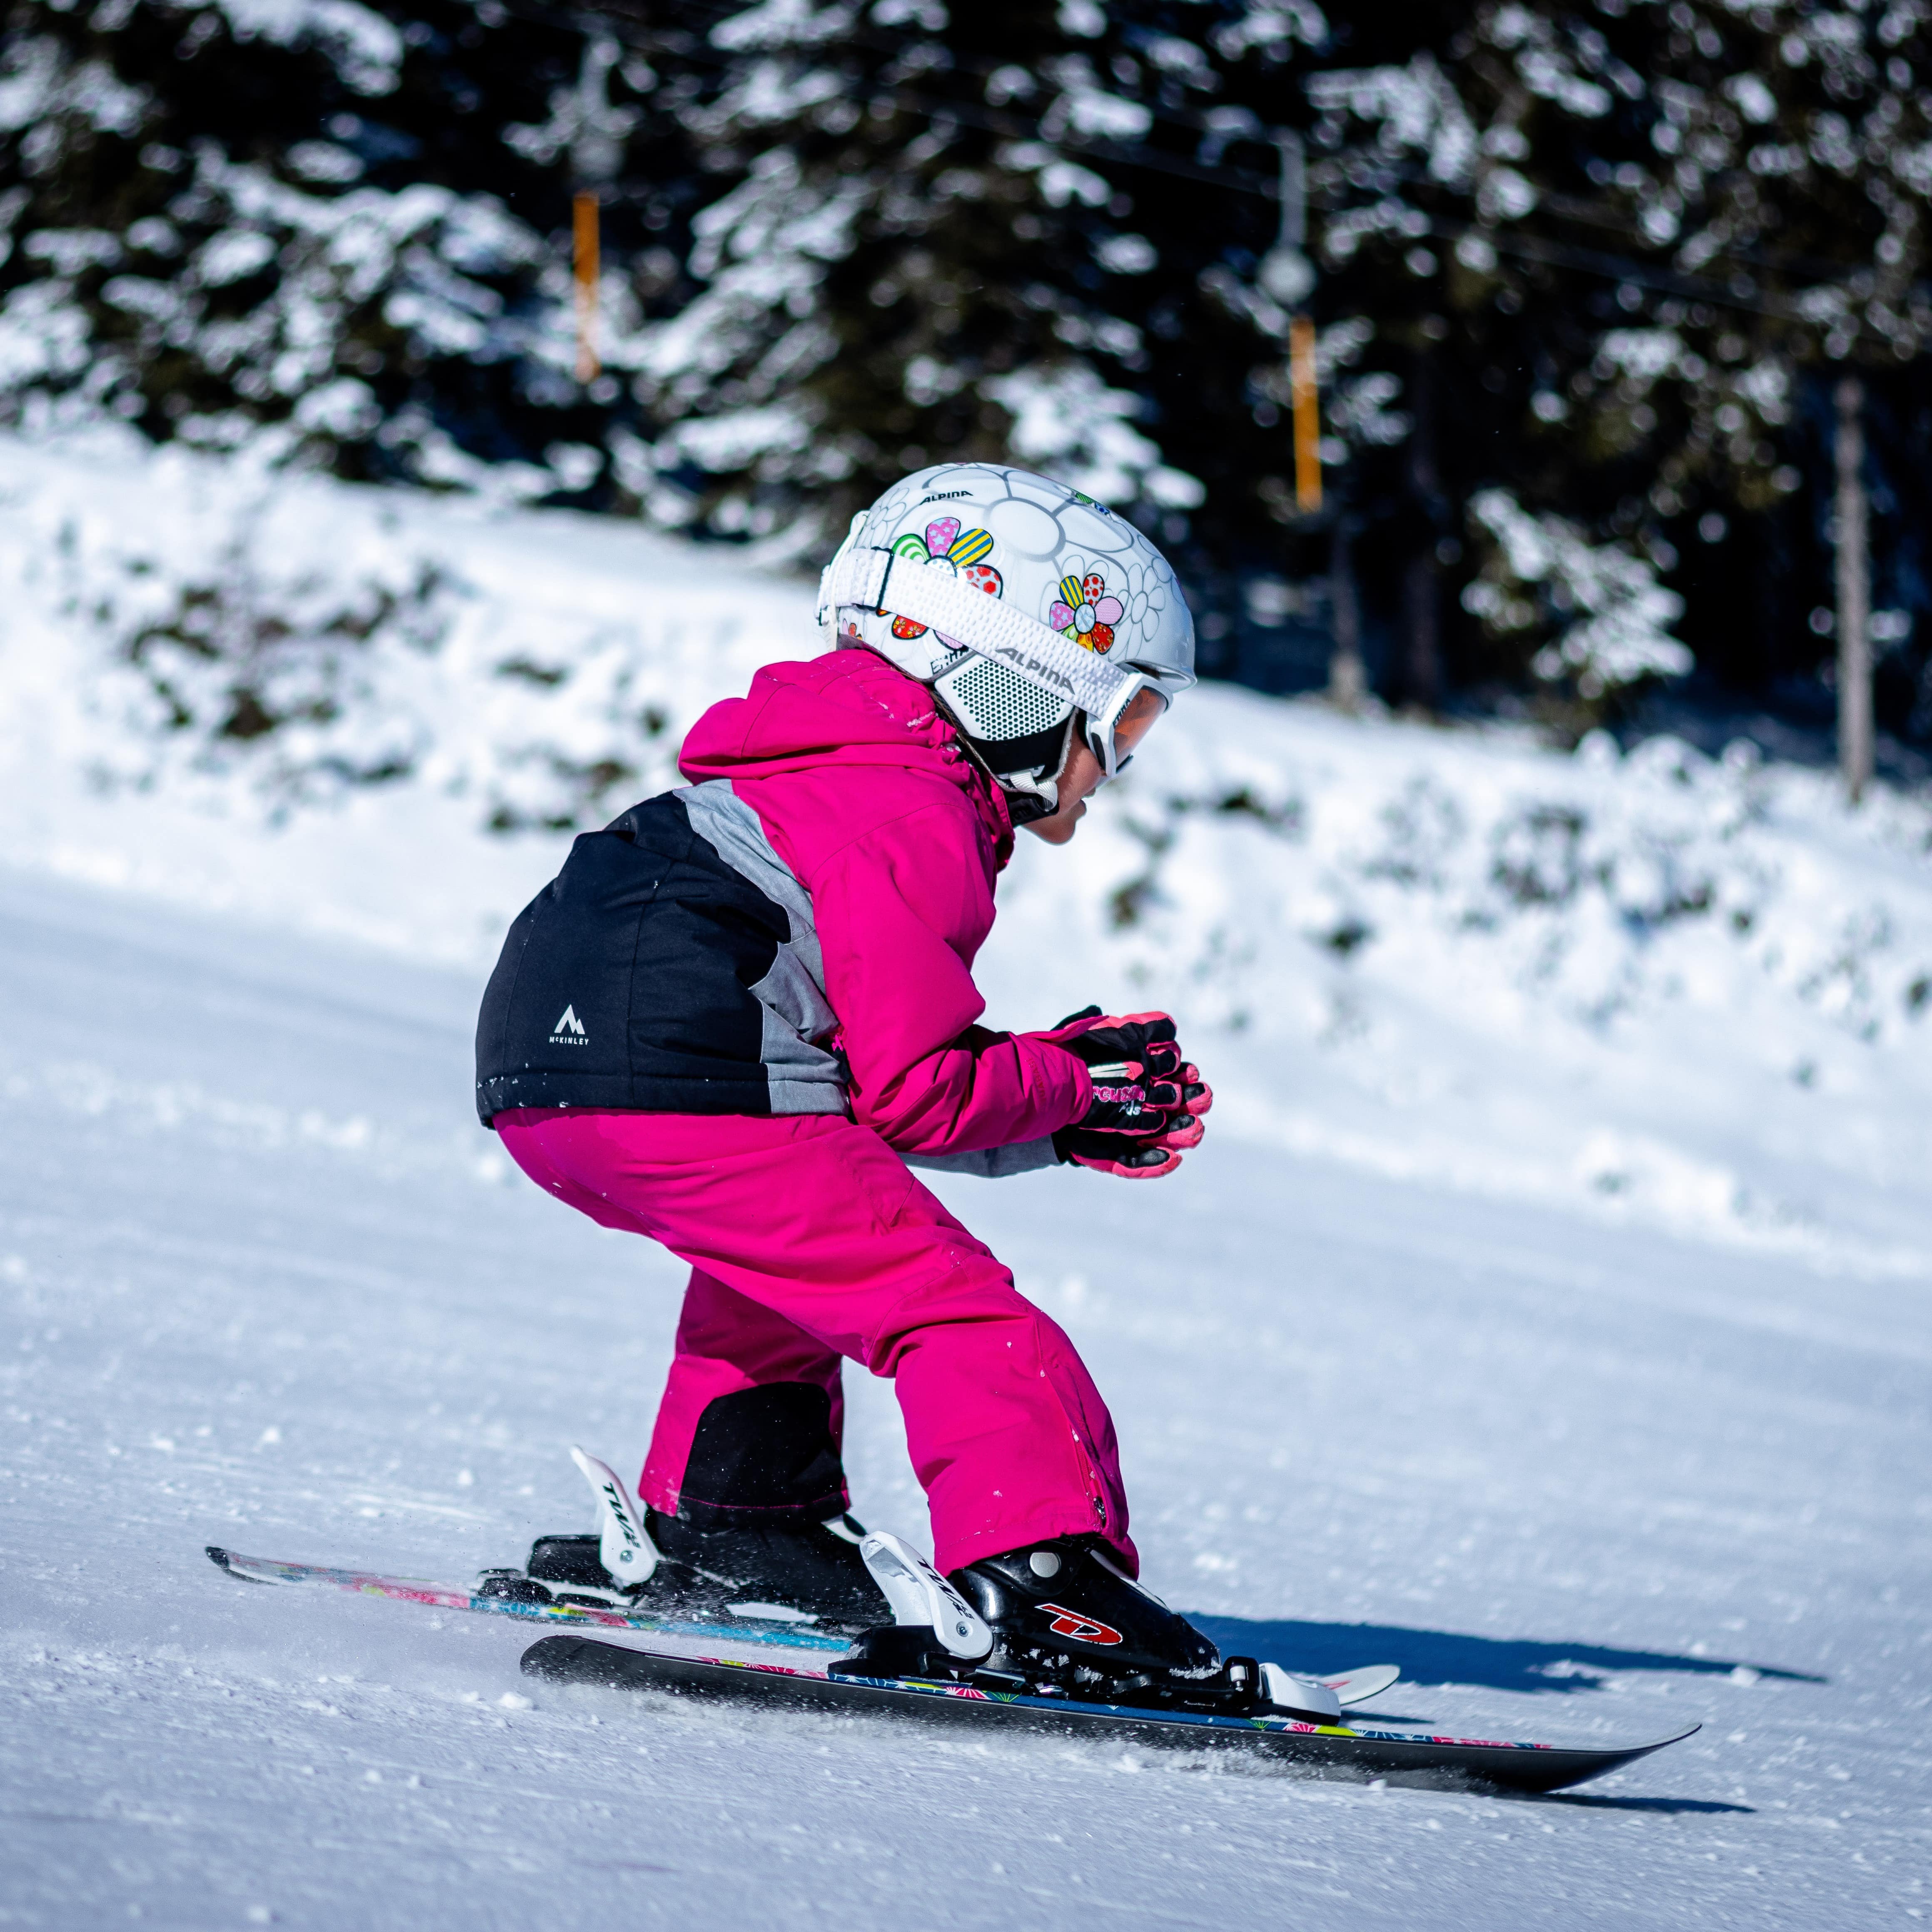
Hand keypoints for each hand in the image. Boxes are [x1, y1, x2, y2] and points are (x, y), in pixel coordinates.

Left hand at [1045, 1007, 1211, 1178]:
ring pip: (1162, 1138)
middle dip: (1192, 1103)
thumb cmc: (1068, 1057)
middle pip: (1174, 1108)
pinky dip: (1154, 1165)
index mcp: (1141, 1078)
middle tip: (1202, 1097)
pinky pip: (1135, 1166)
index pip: (1172, 1078)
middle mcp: (1141, 1106)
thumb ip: (1127, 1028)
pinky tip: (1172, 1160)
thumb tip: (1167, 1025)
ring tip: (1195, 1131)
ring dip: (1181, 1135)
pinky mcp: (1113, 1156)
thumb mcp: (1094, 1035)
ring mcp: (1129, 1133)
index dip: (1184, 1075)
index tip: (1190, 1071)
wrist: (1039, 1090)